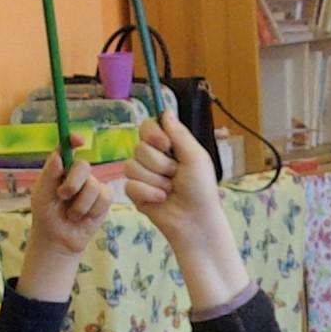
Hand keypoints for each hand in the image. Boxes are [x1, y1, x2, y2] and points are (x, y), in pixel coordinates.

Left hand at [26, 138, 113, 257]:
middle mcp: (78, 175)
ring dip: (79, 204)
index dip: (73, 140)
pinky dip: (91, 210)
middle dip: (73, 182)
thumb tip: (58, 155)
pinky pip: (104, 198)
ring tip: (71, 215)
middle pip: (83, 165)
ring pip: (93, 186)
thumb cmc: (46, 215)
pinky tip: (83, 218)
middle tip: (63, 196)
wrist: (57, 240)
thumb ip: (49, 174)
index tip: (77, 140)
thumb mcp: (41, 194)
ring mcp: (92, 186)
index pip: (68, 148)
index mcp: (61, 168)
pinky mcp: (103, 200)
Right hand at [121, 114, 224, 250]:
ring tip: (169, 190)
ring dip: (155, 180)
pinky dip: (148, 192)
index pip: (147, 128)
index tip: (166, 145)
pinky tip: (160, 199)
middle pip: (139, 148)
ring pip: (132, 167)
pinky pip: (129, 185)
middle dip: (159, 164)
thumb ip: (179, 134)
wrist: (195, 220)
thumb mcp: (195, 157)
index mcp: (168, 147)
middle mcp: (153, 158)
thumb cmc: (200, 189)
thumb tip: (166, 111)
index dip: (152, 134)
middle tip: (175, 175)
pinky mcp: (135, 193)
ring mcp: (142, 176)